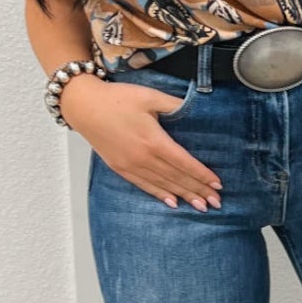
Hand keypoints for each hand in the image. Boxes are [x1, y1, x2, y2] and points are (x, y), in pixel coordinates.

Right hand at [62, 77, 222, 211]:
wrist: (83, 106)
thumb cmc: (116, 98)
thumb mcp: (149, 96)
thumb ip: (174, 104)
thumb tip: (195, 108)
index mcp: (153, 141)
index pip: (184, 163)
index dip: (202, 175)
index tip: (218, 184)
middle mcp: (143, 158)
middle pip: (176, 178)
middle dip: (198, 190)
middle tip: (216, 203)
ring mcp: (130, 166)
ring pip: (162, 185)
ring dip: (183, 196)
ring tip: (200, 206)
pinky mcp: (120, 168)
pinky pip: (144, 186)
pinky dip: (160, 195)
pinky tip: (172, 202)